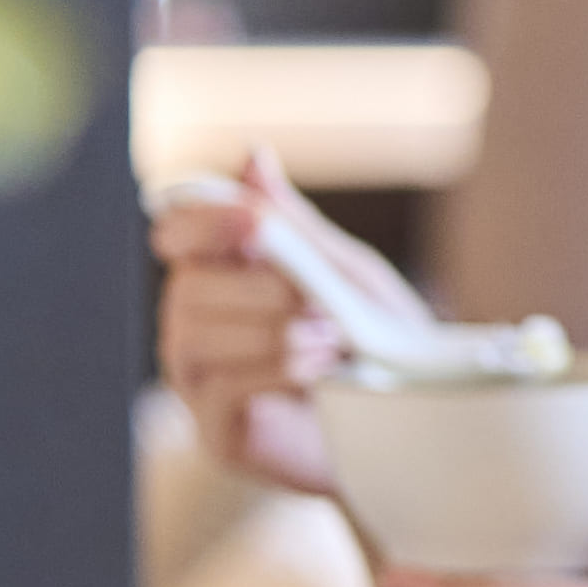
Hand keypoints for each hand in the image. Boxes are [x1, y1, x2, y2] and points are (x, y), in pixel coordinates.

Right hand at [148, 153, 414, 498]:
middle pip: (189, 286)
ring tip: (332, 333)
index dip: (207, 221)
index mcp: (217, 274)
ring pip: (197, 336)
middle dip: (261, 285)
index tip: (256, 222)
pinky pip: (220, 387)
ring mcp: (197, 382)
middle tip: (323, 298)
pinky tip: (321, 365)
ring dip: (271, 327)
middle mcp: (192, 324)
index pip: (177, 231)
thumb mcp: (342, 272)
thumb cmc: (373, 344)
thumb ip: (294, 223)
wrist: (410, 428)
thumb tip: (253, 155)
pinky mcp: (216, 431)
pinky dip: (274, 367)